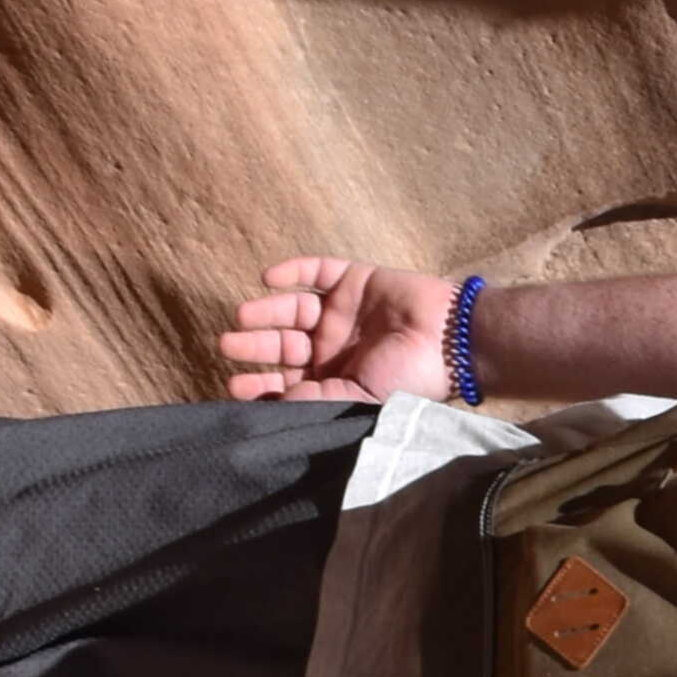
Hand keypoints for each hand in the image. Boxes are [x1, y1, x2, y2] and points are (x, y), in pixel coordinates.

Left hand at [218, 256, 457, 402]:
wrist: (450, 339)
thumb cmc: (410, 379)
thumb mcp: (358, 400)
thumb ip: (316, 400)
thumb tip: (273, 404)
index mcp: (337, 380)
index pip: (289, 382)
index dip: (261, 386)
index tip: (233, 388)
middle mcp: (335, 347)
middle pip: (284, 345)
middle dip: (254, 348)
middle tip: (226, 347)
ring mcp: (343, 313)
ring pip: (292, 309)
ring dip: (266, 312)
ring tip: (242, 317)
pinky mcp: (353, 281)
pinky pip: (315, 272)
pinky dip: (291, 272)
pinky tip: (269, 280)